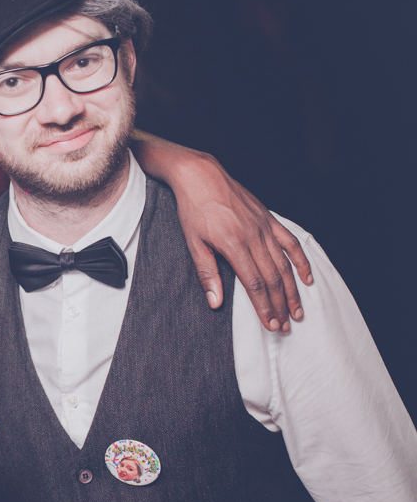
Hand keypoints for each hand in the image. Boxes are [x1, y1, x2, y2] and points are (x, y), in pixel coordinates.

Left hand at [171, 151, 312, 331]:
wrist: (201, 175)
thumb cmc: (193, 209)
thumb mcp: (193, 243)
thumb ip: (207, 273)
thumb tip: (215, 302)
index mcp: (234, 245)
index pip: (255, 284)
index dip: (264, 307)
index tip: (270, 324)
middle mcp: (254, 237)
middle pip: (273, 278)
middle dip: (280, 305)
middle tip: (285, 326)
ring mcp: (264, 226)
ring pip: (284, 263)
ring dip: (292, 289)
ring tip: (298, 310)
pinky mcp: (268, 218)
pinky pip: (290, 242)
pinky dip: (300, 261)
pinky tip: (307, 277)